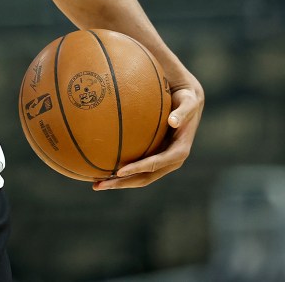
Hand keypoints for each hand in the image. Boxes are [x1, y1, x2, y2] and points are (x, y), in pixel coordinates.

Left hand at [92, 75, 203, 189]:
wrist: (187, 103)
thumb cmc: (186, 100)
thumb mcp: (188, 103)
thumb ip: (182, 112)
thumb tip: (173, 121)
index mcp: (179, 152)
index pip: (156, 164)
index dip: (138, 168)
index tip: (119, 171)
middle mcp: (170, 161)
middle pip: (144, 178)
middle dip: (122, 183)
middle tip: (99, 185)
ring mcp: (161, 162)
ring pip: (138, 178)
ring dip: (118, 182)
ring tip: (96, 184)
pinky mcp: (153, 157)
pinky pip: (136, 169)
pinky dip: (120, 172)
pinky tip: (102, 170)